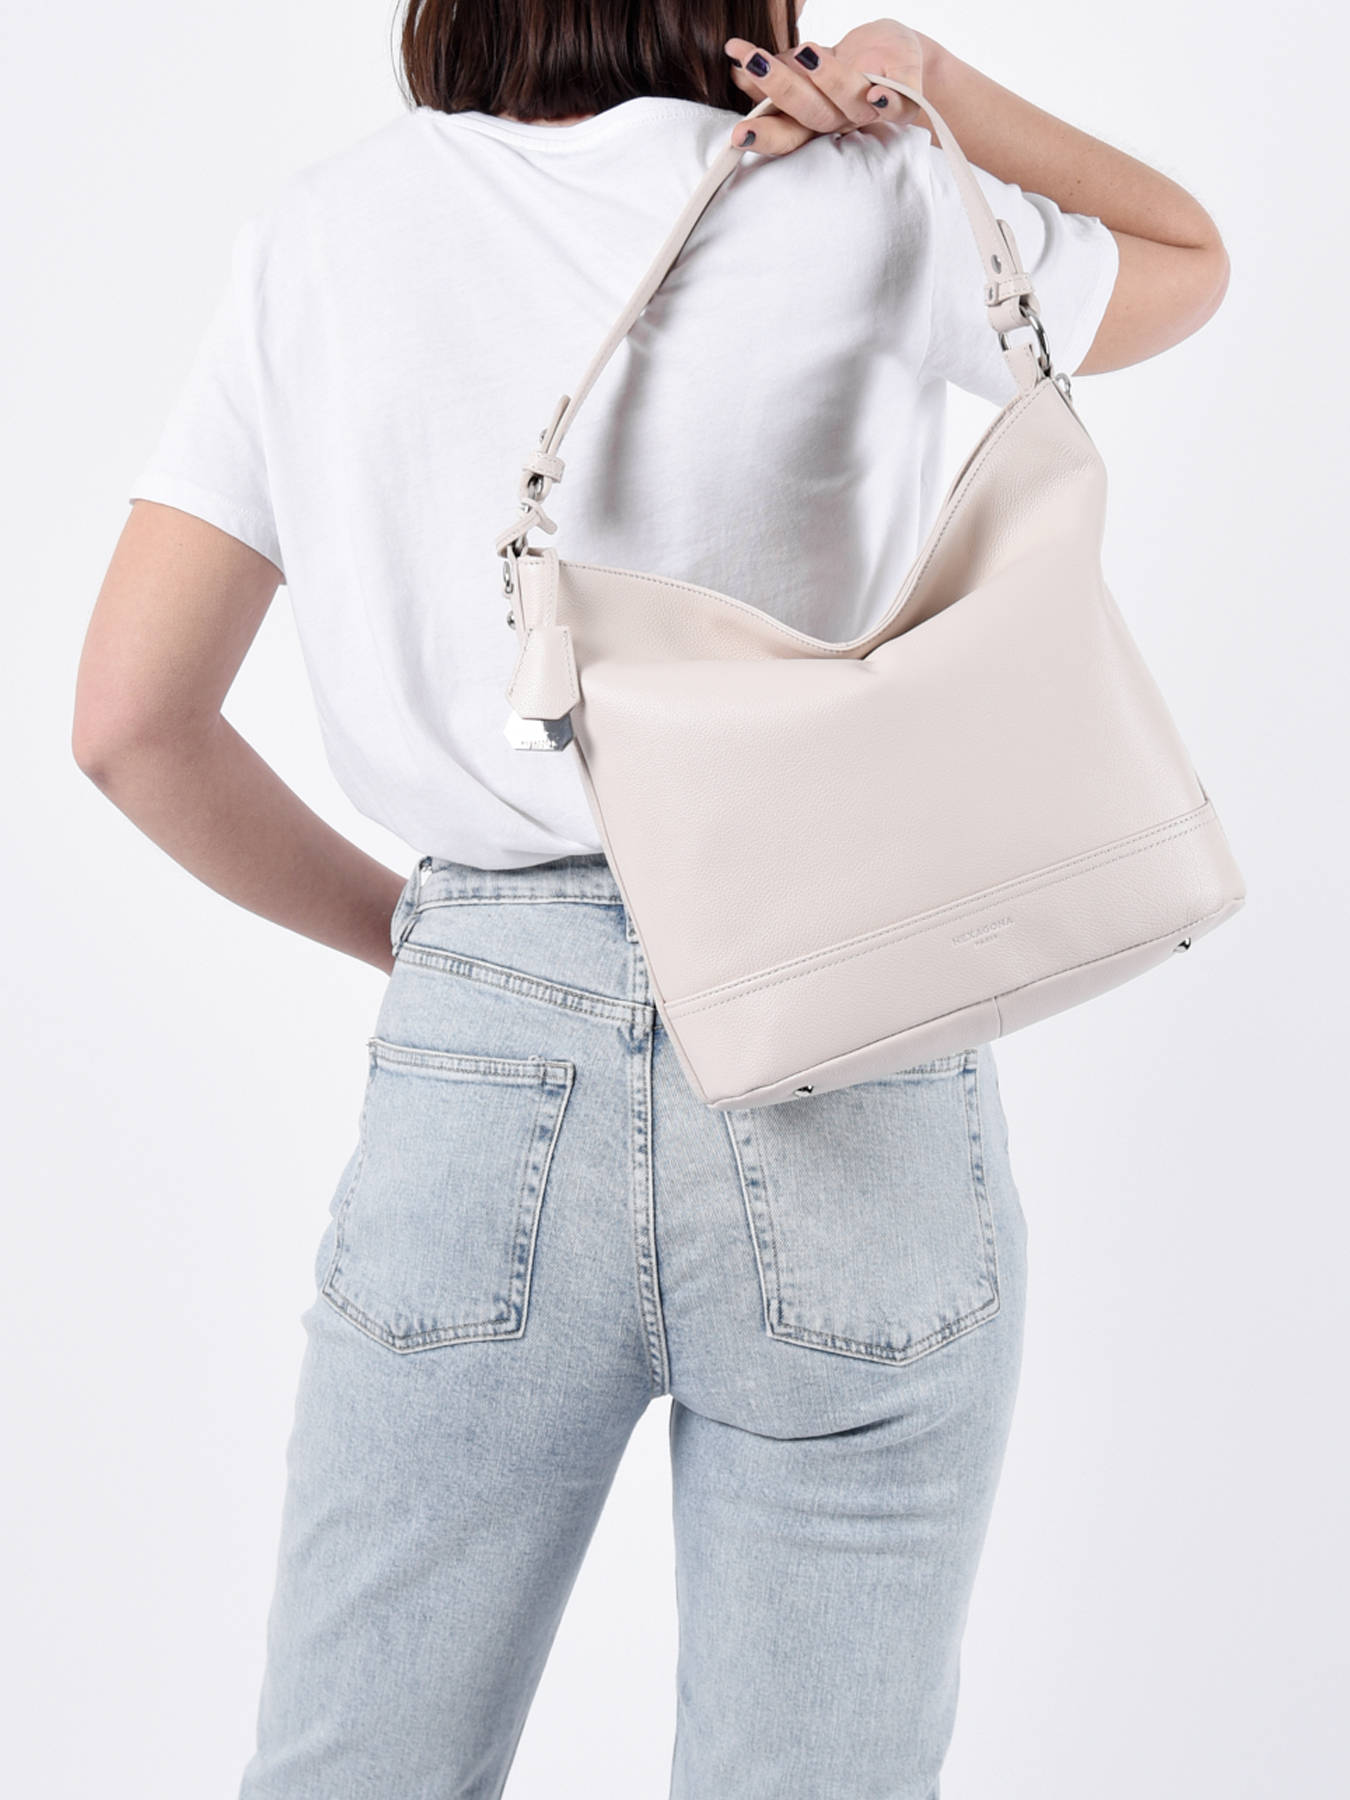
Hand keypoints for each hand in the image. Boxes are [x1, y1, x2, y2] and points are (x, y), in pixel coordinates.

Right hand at [723, 20, 938, 154]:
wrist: (903, 58)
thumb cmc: (850, 63)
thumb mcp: (810, 67)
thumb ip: (780, 71)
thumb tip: (736, 68)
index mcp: (814, 118)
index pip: (785, 131)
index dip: (763, 135)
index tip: (738, 134)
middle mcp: (841, 120)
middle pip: (811, 114)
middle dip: (780, 89)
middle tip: (753, 63)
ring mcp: (873, 111)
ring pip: (848, 102)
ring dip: (826, 78)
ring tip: (804, 50)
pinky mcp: (907, 98)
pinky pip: (901, 104)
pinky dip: (890, 102)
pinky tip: (877, 94)